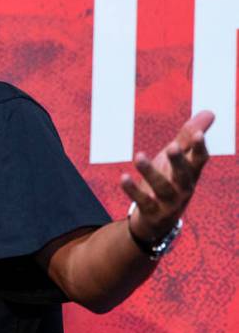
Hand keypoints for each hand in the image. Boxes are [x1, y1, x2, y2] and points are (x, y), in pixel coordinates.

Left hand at [121, 110, 213, 242]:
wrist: (158, 220)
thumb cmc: (169, 181)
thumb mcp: (178, 160)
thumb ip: (189, 138)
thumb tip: (209, 112)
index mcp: (191, 173)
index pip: (200, 160)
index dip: (200, 148)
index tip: (199, 134)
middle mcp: (183, 188)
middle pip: (183, 174)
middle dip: (178, 161)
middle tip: (172, 146)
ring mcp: (168, 202)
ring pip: (161, 187)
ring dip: (150, 172)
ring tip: (139, 156)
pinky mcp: (152, 211)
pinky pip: (142, 200)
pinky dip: (132, 190)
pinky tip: (123, 177)